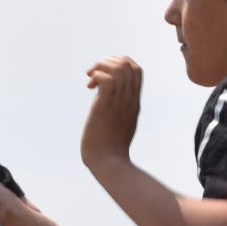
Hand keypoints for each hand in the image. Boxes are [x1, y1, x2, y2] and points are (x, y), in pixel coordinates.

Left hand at [81, 55, 142, 169]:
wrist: (108, 164)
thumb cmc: (110, 149)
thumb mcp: (119, 125)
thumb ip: (116, 110)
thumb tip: (102, 99)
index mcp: (134, 103)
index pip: (136, 70)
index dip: (120, 63)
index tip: (104, 74)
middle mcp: (129, 100)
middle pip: (129, 64)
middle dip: (108, 61)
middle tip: (93, 75)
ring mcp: (119, 103)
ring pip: (118, 68)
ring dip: (101, 66)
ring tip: (90, 79)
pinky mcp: (105, 108)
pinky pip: (106, 80)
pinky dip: (97, 76)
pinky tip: (89, 88)